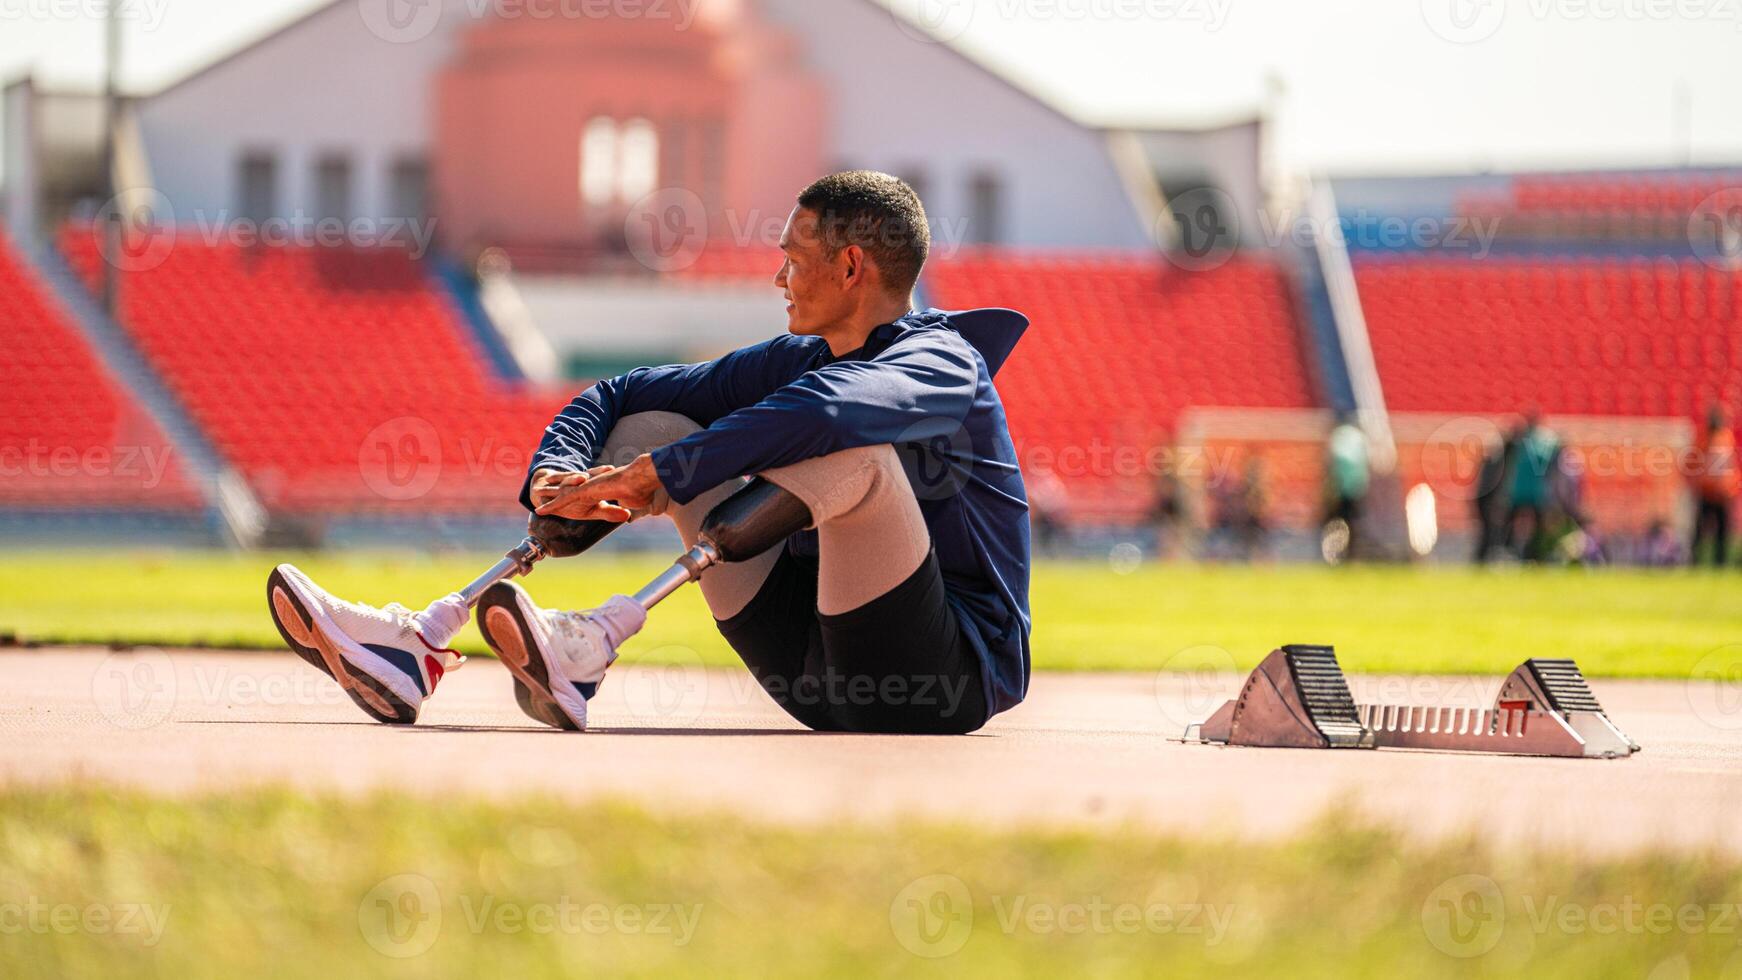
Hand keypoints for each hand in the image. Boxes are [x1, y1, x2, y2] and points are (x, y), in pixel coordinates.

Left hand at [534, 454, 665, 522]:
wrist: (640, 478)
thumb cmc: (640, 489)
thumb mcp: (632, 501)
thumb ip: (626, 506)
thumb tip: (626, 514)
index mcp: (602, 487)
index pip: (584, 492)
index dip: (574, 495)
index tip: (565, 498)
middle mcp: (591, 485)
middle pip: (569, 489)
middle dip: (555, 492)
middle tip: (542, 493)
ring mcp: (586, 487)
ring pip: (562, 493)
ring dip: (549, 497)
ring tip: (536, 499)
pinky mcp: (583, 491)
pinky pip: (562, 500)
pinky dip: (551, 506)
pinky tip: (539, 510)